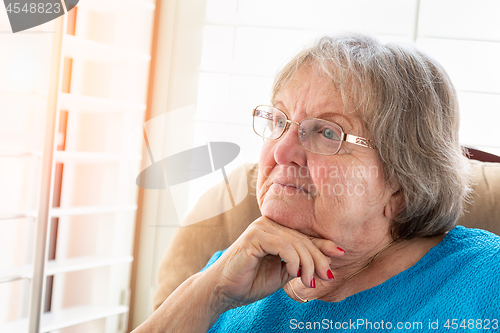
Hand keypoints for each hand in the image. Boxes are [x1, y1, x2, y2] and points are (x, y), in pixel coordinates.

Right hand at [203, 216, 343, 308]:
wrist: (225, 291)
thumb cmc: (252, 281)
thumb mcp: (285, 271)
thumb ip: (303, 261)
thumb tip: (332, 256)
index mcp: (276, 229)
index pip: (304, 235)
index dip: (323, 244)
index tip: (340, 254)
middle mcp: (269, 223)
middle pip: (303, 239)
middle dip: (318, 259)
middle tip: (325, 278)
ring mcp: (261, 227)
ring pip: (296, 243)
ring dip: (307, 264)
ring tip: (308, 281)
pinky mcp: (255, 236)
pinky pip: (283, 246)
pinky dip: (293, 261)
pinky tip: (293, 273)